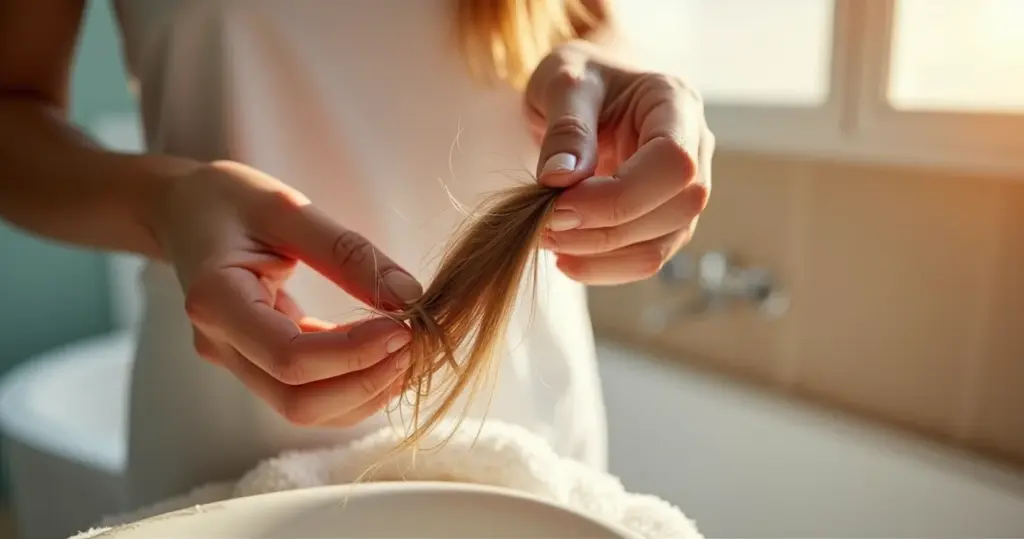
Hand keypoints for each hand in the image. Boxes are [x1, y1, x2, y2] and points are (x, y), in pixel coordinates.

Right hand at [153, 161, 423, 426]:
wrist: (183, 210)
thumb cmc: (229, 199)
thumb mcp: (286, 208)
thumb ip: (346, 252)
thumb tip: (409, 296)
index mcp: (216, 301)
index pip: (288, 357)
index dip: (354, 353)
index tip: (404, 327)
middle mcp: (219, 343)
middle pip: (297, 401)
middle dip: (364, 383)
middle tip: (414, 345)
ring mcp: (235, 360)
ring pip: (304, 410)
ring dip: (364, 393)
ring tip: (408, 353)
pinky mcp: (256, 363)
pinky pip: (306, 393)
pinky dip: (352, 386)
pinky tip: (385, 357)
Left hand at [526, 40, 713, 284]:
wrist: (583, 90)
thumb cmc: (577, 76)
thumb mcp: (562, 82)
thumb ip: (565, 129)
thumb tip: (561, 182)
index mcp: (676, 103)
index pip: (672, 163)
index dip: (618, 196)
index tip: (558, 206)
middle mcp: (695, 147)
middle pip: (675, 209)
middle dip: (605, 230)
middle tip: (542, 228)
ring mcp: (684, 188)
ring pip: (663, 243)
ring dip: (602, 255)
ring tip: (548, 241)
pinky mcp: (664, 218)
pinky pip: (645, 256)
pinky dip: (604, 267)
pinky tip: (566, 257)